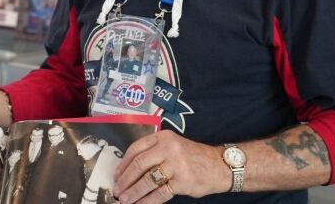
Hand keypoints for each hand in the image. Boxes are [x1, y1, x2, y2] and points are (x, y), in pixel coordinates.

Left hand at [112, 130, 229, 202]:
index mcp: (163, 137)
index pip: (135, 149)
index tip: (116, 176)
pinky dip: (148, 201)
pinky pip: (160, 193)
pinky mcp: (182, 181)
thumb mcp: (172, 146)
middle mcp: (169, 148)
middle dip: (125, 180)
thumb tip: (128, 171)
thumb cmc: (192, 157)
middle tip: (117, 190)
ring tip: (125, 200)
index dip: (122, 165)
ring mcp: (176, 164)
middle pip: (139, 165)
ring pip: (147, 180)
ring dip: (134, 192)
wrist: (218, 165)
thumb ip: (153, 153)